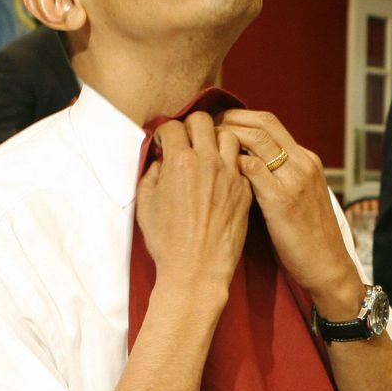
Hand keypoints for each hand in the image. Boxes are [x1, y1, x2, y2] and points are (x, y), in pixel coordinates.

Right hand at [135, 112, 250, 304]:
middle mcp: (208, 162)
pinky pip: (242, 162)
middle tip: (186, 140)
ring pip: (229, 135)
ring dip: (216, 139)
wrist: (197, 270)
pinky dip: (232, 161)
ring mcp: (231, 175)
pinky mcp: (245, 190)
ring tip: (209, 153)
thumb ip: (151, 173)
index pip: (174, 125)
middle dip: (191, 125)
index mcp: (180, 162)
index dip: (165, 132)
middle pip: (204, 121)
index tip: (165, 143)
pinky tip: (222, 173)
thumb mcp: (146, 204)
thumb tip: (161, 159)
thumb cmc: (167, 241)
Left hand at [220, 109, 363, 315]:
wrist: (327, 266)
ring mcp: (295, 180)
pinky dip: (232, 163)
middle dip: (228, 120)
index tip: (216, 123)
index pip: (269, 122)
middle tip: (203, 127)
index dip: (239, 117)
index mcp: (307, 160)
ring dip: (226, 137)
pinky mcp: (283, 200)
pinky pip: (253, 168)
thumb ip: (279, 177)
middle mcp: (303, 163)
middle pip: (261, 123)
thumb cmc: (307, 238)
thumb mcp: (298, 197)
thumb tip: (246, 165)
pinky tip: (214, 169)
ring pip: (256, 139)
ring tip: (204, 144)